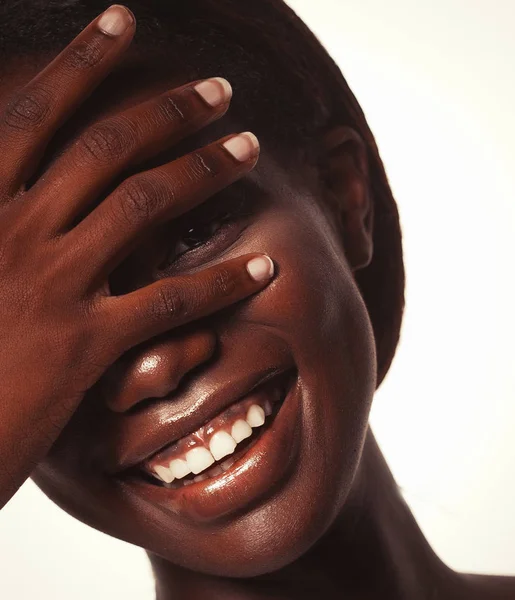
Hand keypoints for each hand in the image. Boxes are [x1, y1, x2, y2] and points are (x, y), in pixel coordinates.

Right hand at [0, 5, 273, 507]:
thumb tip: (14, 165)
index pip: (36, 113)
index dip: (82, 61)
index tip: (122, 21)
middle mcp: (15, 231)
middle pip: (108, 147)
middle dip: (171, 109)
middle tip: (222, 90)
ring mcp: (52, 285)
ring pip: (145, 206)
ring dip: (205, 169)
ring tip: (250, 147)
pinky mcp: (84, 345)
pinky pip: (171, 301)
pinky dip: (222, 281)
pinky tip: (265, 265)